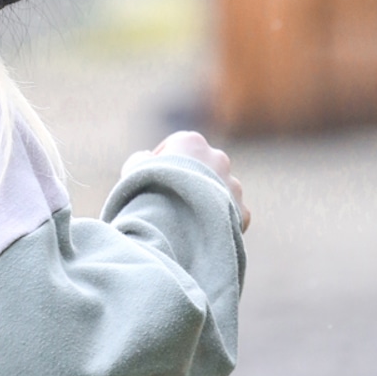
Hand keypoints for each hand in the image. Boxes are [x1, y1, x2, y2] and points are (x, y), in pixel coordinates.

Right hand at [125, 131, 249, 230]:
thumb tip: (146, 158)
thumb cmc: (149, 196)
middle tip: (173, 201)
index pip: (178, 145)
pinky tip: (203, 233)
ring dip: (209, 200)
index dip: (163, 162)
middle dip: (191, 180)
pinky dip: (221, 222)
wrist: (173, 229)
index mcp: (192, 142)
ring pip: (221, 189)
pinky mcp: (242, 211)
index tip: (153, 179)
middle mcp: (217, 158)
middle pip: (203, 166)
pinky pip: (231, 214)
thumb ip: (141, 159)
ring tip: (189, 221)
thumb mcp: (134, 171)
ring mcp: (233, 185)